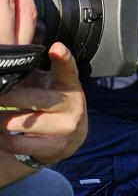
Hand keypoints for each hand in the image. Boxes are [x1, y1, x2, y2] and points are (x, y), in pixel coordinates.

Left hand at [0, 42, 87, 163]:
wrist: (70, 136)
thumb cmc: (50, 103)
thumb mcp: (46, 84)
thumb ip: (29, 74)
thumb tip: (2, 69)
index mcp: (68, 84)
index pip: (67, 69)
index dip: (63, 58)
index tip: (57, 48)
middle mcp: (72, 104)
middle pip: (32, 99)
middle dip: (6, 98)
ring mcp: (66, 127)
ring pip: (20, 123)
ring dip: (1, 120)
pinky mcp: (57, 147)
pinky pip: (18, 144)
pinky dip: (3, 139)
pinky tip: (1, 134)